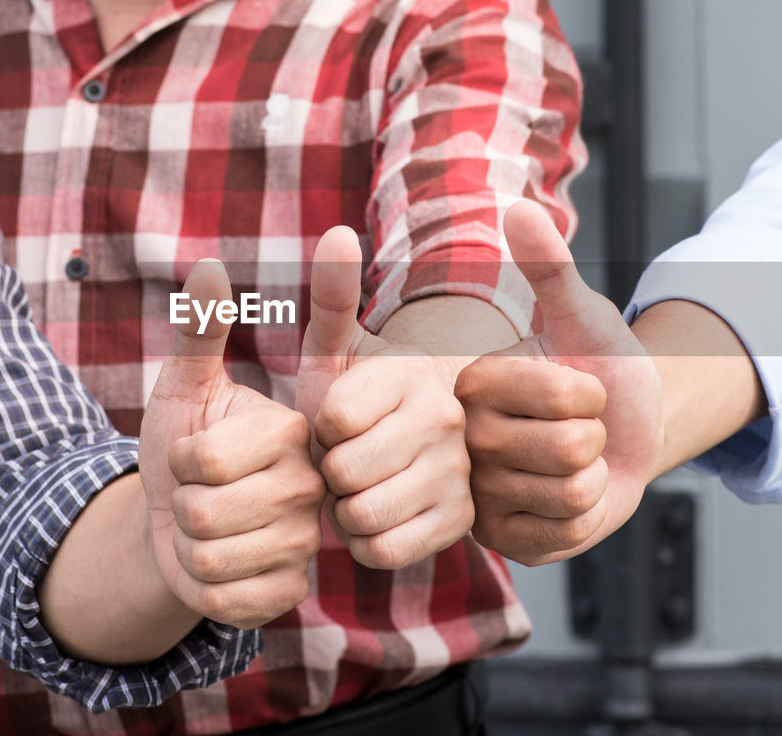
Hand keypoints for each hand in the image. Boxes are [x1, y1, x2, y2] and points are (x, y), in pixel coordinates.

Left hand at [141, 259, 324, 627]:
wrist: (178, 519)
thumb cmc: (184, 445)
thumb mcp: (186, 387)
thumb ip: (199, 329)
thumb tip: (209, 266)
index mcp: (293, 431)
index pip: (206, 459)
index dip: (181, 460)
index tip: (200, 453)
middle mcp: (313, 485)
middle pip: (203, 511)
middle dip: (180, 505)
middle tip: (204, 494)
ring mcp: (307, 542)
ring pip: (208, 557)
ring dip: (187, 546)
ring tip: (210, 528)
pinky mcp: (291, 590)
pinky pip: (222, 599)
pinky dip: (199, 587)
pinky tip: (220, 566)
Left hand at [295, 227, 472, 569]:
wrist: (400, 452)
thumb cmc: (355, 400)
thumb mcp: (336, 349)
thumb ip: (333, 296)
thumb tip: (339, 232)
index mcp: (412, 372)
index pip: (332, 421)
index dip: (318, 430)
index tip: (334, 421)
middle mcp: (447, 418)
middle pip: (344, 471)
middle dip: (328, 472)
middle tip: (342, 460)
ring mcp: (460, 473)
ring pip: (363, 514)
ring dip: (344, 509)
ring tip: (356, 487)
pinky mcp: (463, 522)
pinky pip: (386, 549)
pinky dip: (367, 542)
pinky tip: (375, 517)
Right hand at [455, 200, 663, 565]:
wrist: (622, 433)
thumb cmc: (599, 367)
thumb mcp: (581, 316)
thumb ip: (549, 267)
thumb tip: (517, 207)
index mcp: (474, 384)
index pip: (565, 395)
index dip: (595, 393)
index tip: (575, 390)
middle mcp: (465, 441)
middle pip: (571, 446)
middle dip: (598, 436)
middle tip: (574, 429)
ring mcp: (481, 495)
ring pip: (574, 490)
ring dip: (594, 477)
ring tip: (570, 463)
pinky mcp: (502, 541)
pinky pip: (569, 532)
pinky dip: (587, 516)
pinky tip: (564, 500)